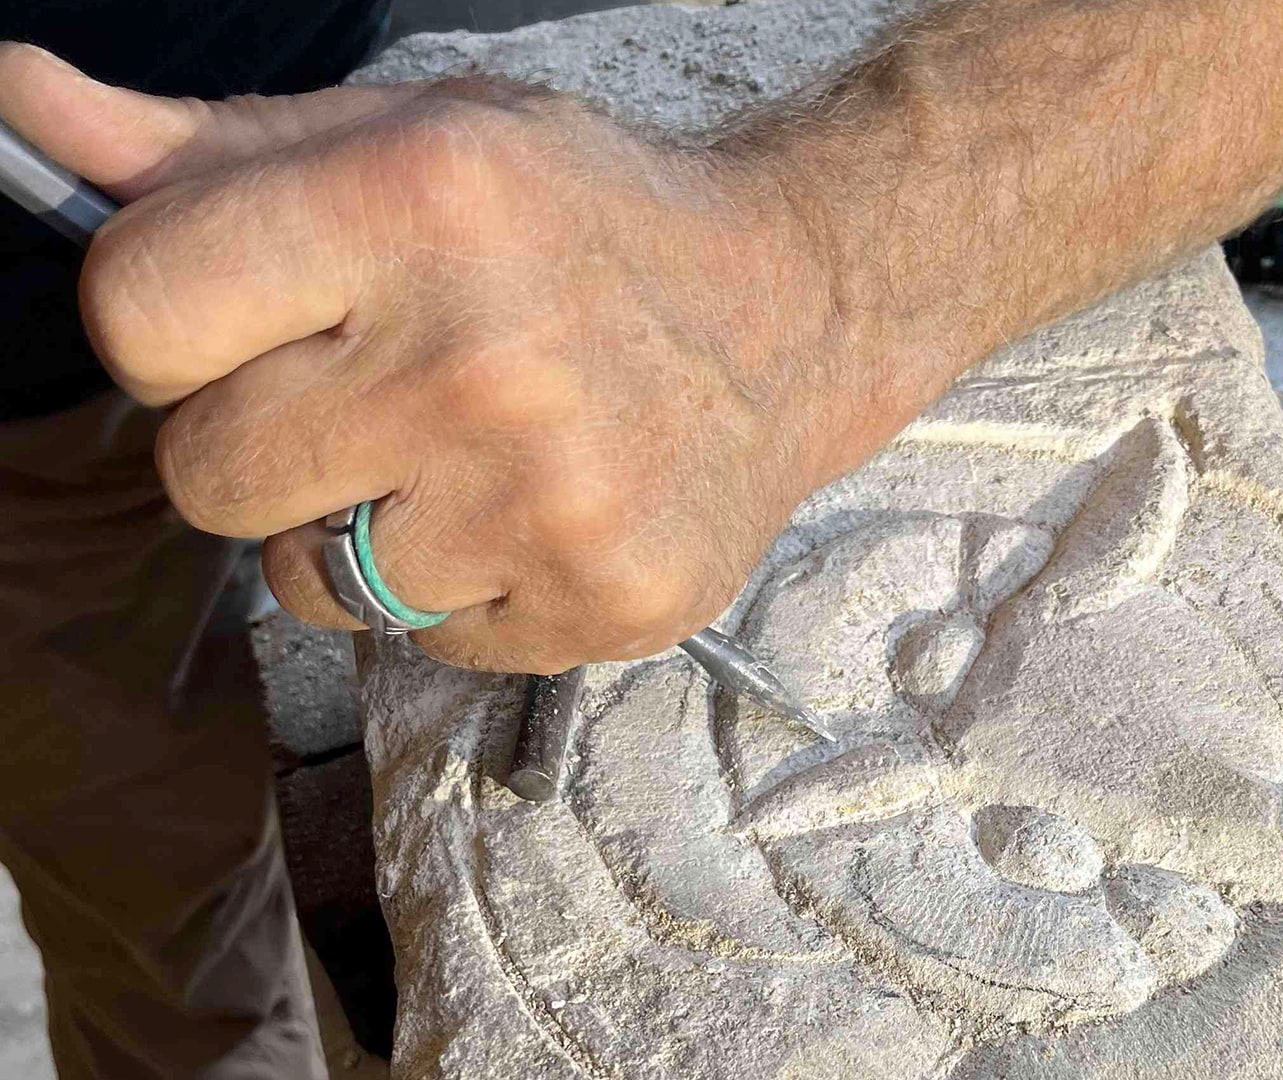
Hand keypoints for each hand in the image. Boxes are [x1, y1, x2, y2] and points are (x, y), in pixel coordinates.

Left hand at [0, 43, 864, 672]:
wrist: (792, 315)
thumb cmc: (579, 218)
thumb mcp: (408, 140)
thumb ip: (209, 151)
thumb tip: (21, 104)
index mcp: (420, 203)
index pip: (139, 312)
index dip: (169, 321)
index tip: (246, 312)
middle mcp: (486, 360)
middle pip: (204, 473)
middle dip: (262, 436)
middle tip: (378, 389)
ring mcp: (551, 503)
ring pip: (306, 581)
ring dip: (358, 526)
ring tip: (469, 454)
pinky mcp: (603, 604)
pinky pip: (419, 640)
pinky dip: (455, 586)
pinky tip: (534, 510)